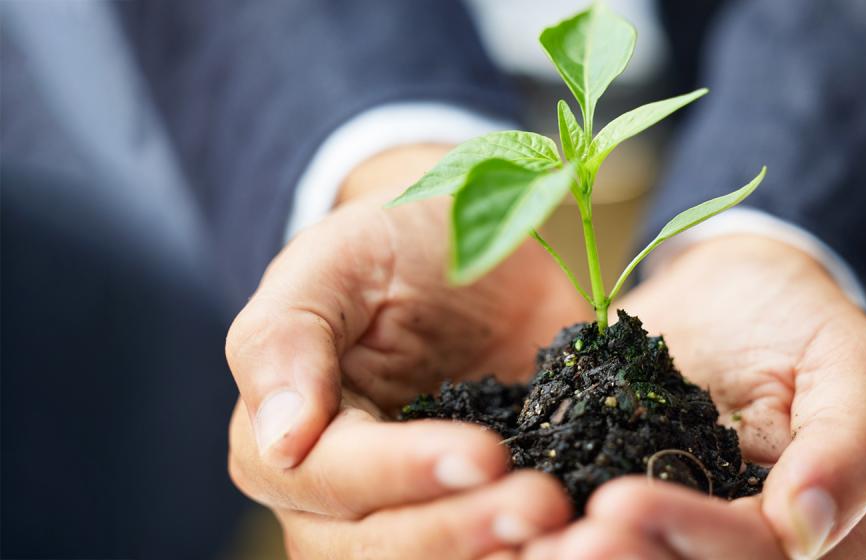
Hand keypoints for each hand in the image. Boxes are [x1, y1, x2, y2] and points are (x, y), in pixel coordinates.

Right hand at [226, 145, 586, 556]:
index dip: (405, 472)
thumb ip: (287, 337)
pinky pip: (500, 552)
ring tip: (573, 535)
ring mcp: (415, 517)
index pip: (334, 477)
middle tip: (542, 503)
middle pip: (383, 548)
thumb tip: (278, 441)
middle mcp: (340, 504)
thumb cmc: (393, 245)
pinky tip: (587, 537)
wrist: (477, 246)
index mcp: (286, 444)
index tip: (483, 455)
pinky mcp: (482, 515)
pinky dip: (540, 552)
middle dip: (463, 531)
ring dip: (504, 556)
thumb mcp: (336, 258)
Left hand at [523, 235, 865, 558]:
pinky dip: (548, 541)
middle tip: (564, 540)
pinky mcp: (629, 521)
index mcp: (827, 546)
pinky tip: (510, 527)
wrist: (732, 298)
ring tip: (530, 540)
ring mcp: (685, 543)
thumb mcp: (851, 363)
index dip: (696, 540)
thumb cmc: (804, 324)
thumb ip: (850, 444)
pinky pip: (597, 542)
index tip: (622, 502)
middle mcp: (748, 556)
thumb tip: (805, 529)